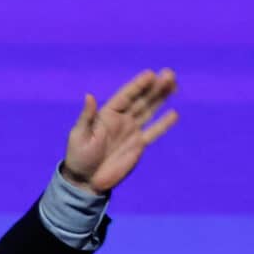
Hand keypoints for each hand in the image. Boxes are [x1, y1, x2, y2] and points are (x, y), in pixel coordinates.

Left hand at [62, 68, 178, 194]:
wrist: (86, 180)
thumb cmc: (78, 156)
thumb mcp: (79, 135)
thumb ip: (87, 116)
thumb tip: (89, 95)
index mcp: (107, 114)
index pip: (125, 96)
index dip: (138, 85)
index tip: (151, 74)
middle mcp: (121, 119)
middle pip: (141, 100)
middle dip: (155, 87)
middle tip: (170, 74)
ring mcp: (131, 131)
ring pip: (150, 111)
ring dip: (161, 98)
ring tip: (174, 84)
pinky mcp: (138, 145)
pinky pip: (153, 132)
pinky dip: (163, 124)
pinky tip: (174, 114)